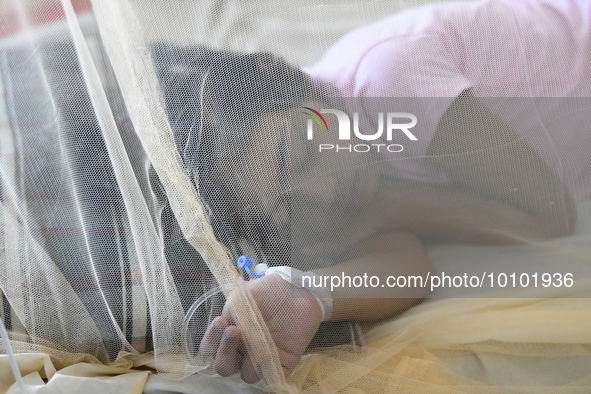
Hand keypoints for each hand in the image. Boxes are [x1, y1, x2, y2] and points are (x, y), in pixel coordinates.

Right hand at [200, 273, 321, 382]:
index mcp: (229, 336)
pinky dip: (268, 367)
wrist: (294, 289)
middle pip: (225, 367)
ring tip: (256, 338)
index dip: (211, 341)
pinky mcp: (282, 363)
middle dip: (224, 352)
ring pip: (247, 375)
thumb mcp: (242, 299)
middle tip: (233, 330)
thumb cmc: (268, 292)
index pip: (210, 349)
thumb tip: (227, 330)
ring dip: (247, 360)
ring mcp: (262, 359)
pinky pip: (272, 375)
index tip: (220, 322)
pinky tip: (270, 350)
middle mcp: (243, 351)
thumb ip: (230, 315)